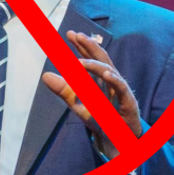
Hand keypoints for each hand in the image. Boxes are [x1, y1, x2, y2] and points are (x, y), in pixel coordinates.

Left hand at [41, 31, 141, 157]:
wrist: (118, 140)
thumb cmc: (102, 119)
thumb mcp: (78, 104)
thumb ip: (64, 90)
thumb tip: (45, 75)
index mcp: (100, 79)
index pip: (91, 58)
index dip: (82, 46)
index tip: (70, 34)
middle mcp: (111, 80)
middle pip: (101, 59)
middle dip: (89, 46)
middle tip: (77, 35)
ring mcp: (120, 90)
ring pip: (110, 71)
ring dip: (95, 65)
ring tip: (79, 61)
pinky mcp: (128, 102)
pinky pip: (122, 89)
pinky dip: (115, 80)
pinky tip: (106, 74)